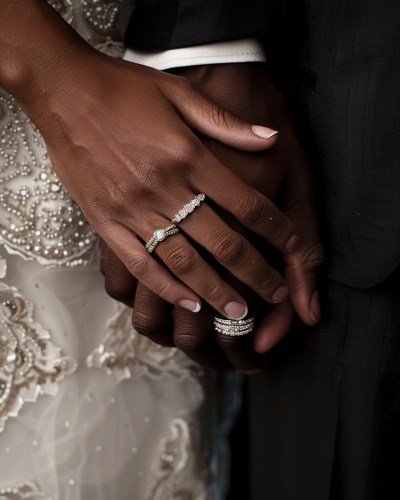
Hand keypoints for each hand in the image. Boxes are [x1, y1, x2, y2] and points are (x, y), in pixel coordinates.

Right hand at [101, 63, 324, 372]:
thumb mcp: (180, 92)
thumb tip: (271, 137)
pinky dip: (166, 287)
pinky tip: (188, 303)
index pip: (247, 202)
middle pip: (222, 241)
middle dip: (255, 273)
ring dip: (216, 292)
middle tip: (276, 296)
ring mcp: (133, 208)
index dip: (277, 228)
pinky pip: (140, 263)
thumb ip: (226, 122)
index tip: (294, 246)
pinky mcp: (105, 221)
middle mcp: (164, 186)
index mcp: (189, 154)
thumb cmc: (124, 88)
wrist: (64, 90)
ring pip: (184, 261)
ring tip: (240, 315)